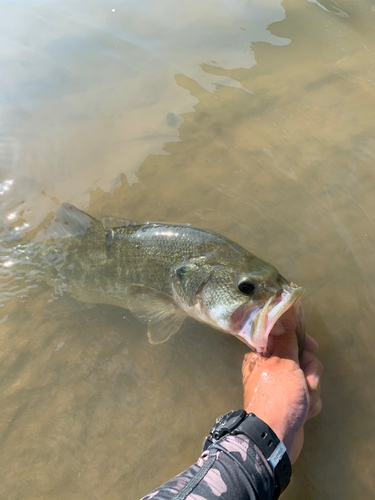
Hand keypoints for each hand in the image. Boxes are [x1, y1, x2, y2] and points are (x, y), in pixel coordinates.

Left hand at [242, 324, 322, 463]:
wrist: (274, 438)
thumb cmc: (276, 396)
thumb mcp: (283, 363)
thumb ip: (286, 340)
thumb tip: (282, 318)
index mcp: (261, 356)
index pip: (285, 338)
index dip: (301, 342)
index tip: (313, 347)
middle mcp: (269, 369)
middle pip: (301, 358)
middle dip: (309, 371)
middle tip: (306, 381)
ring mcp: (281, 387)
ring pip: (308, 377)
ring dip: (311, 390)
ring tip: (304, 401)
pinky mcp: (291, 403)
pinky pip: (308, 396)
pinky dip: (310, 403)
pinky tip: (305, 412)